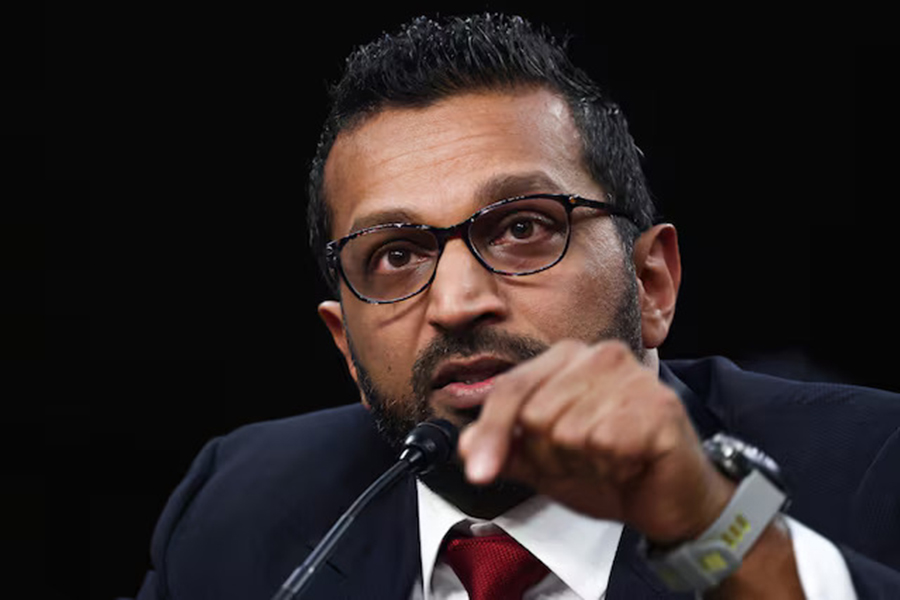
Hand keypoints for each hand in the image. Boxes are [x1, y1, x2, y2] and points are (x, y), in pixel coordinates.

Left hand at [457, 339, 734, 543]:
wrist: (668, 499)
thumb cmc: (609, 469)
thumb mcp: (543, 462)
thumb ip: (506, 448)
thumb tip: (464, 445)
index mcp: (567, 358)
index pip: (510, 388)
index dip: (491, 434)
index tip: (479, 474)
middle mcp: (599, 356)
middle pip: (536, 415)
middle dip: (550, 456)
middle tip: (582, 462)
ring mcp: (632, 377)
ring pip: (568, 431)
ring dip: (582, 464)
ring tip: (606, 462)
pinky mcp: (659, 406)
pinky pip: (605, 443)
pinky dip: (611, 467)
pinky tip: (628, 463)